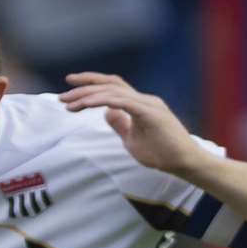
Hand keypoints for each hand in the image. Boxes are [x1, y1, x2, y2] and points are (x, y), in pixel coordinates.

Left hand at [60, 73, 210, 177]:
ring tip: (68, 104)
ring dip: (87, 96)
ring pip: (112, 91)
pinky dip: (101, 101)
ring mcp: (148, 104)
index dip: (91, 84)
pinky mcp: (150, 113)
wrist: (185, 162)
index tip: (69, 88)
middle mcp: (144, 99)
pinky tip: (85, 105)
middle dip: (84, 87)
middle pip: (110, 84)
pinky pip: (121, 101)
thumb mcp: (132, 139)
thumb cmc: (162, 153)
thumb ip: (120, 123)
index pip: (112, 87)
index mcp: (139, 103)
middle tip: (61, 96)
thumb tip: (107, 113)